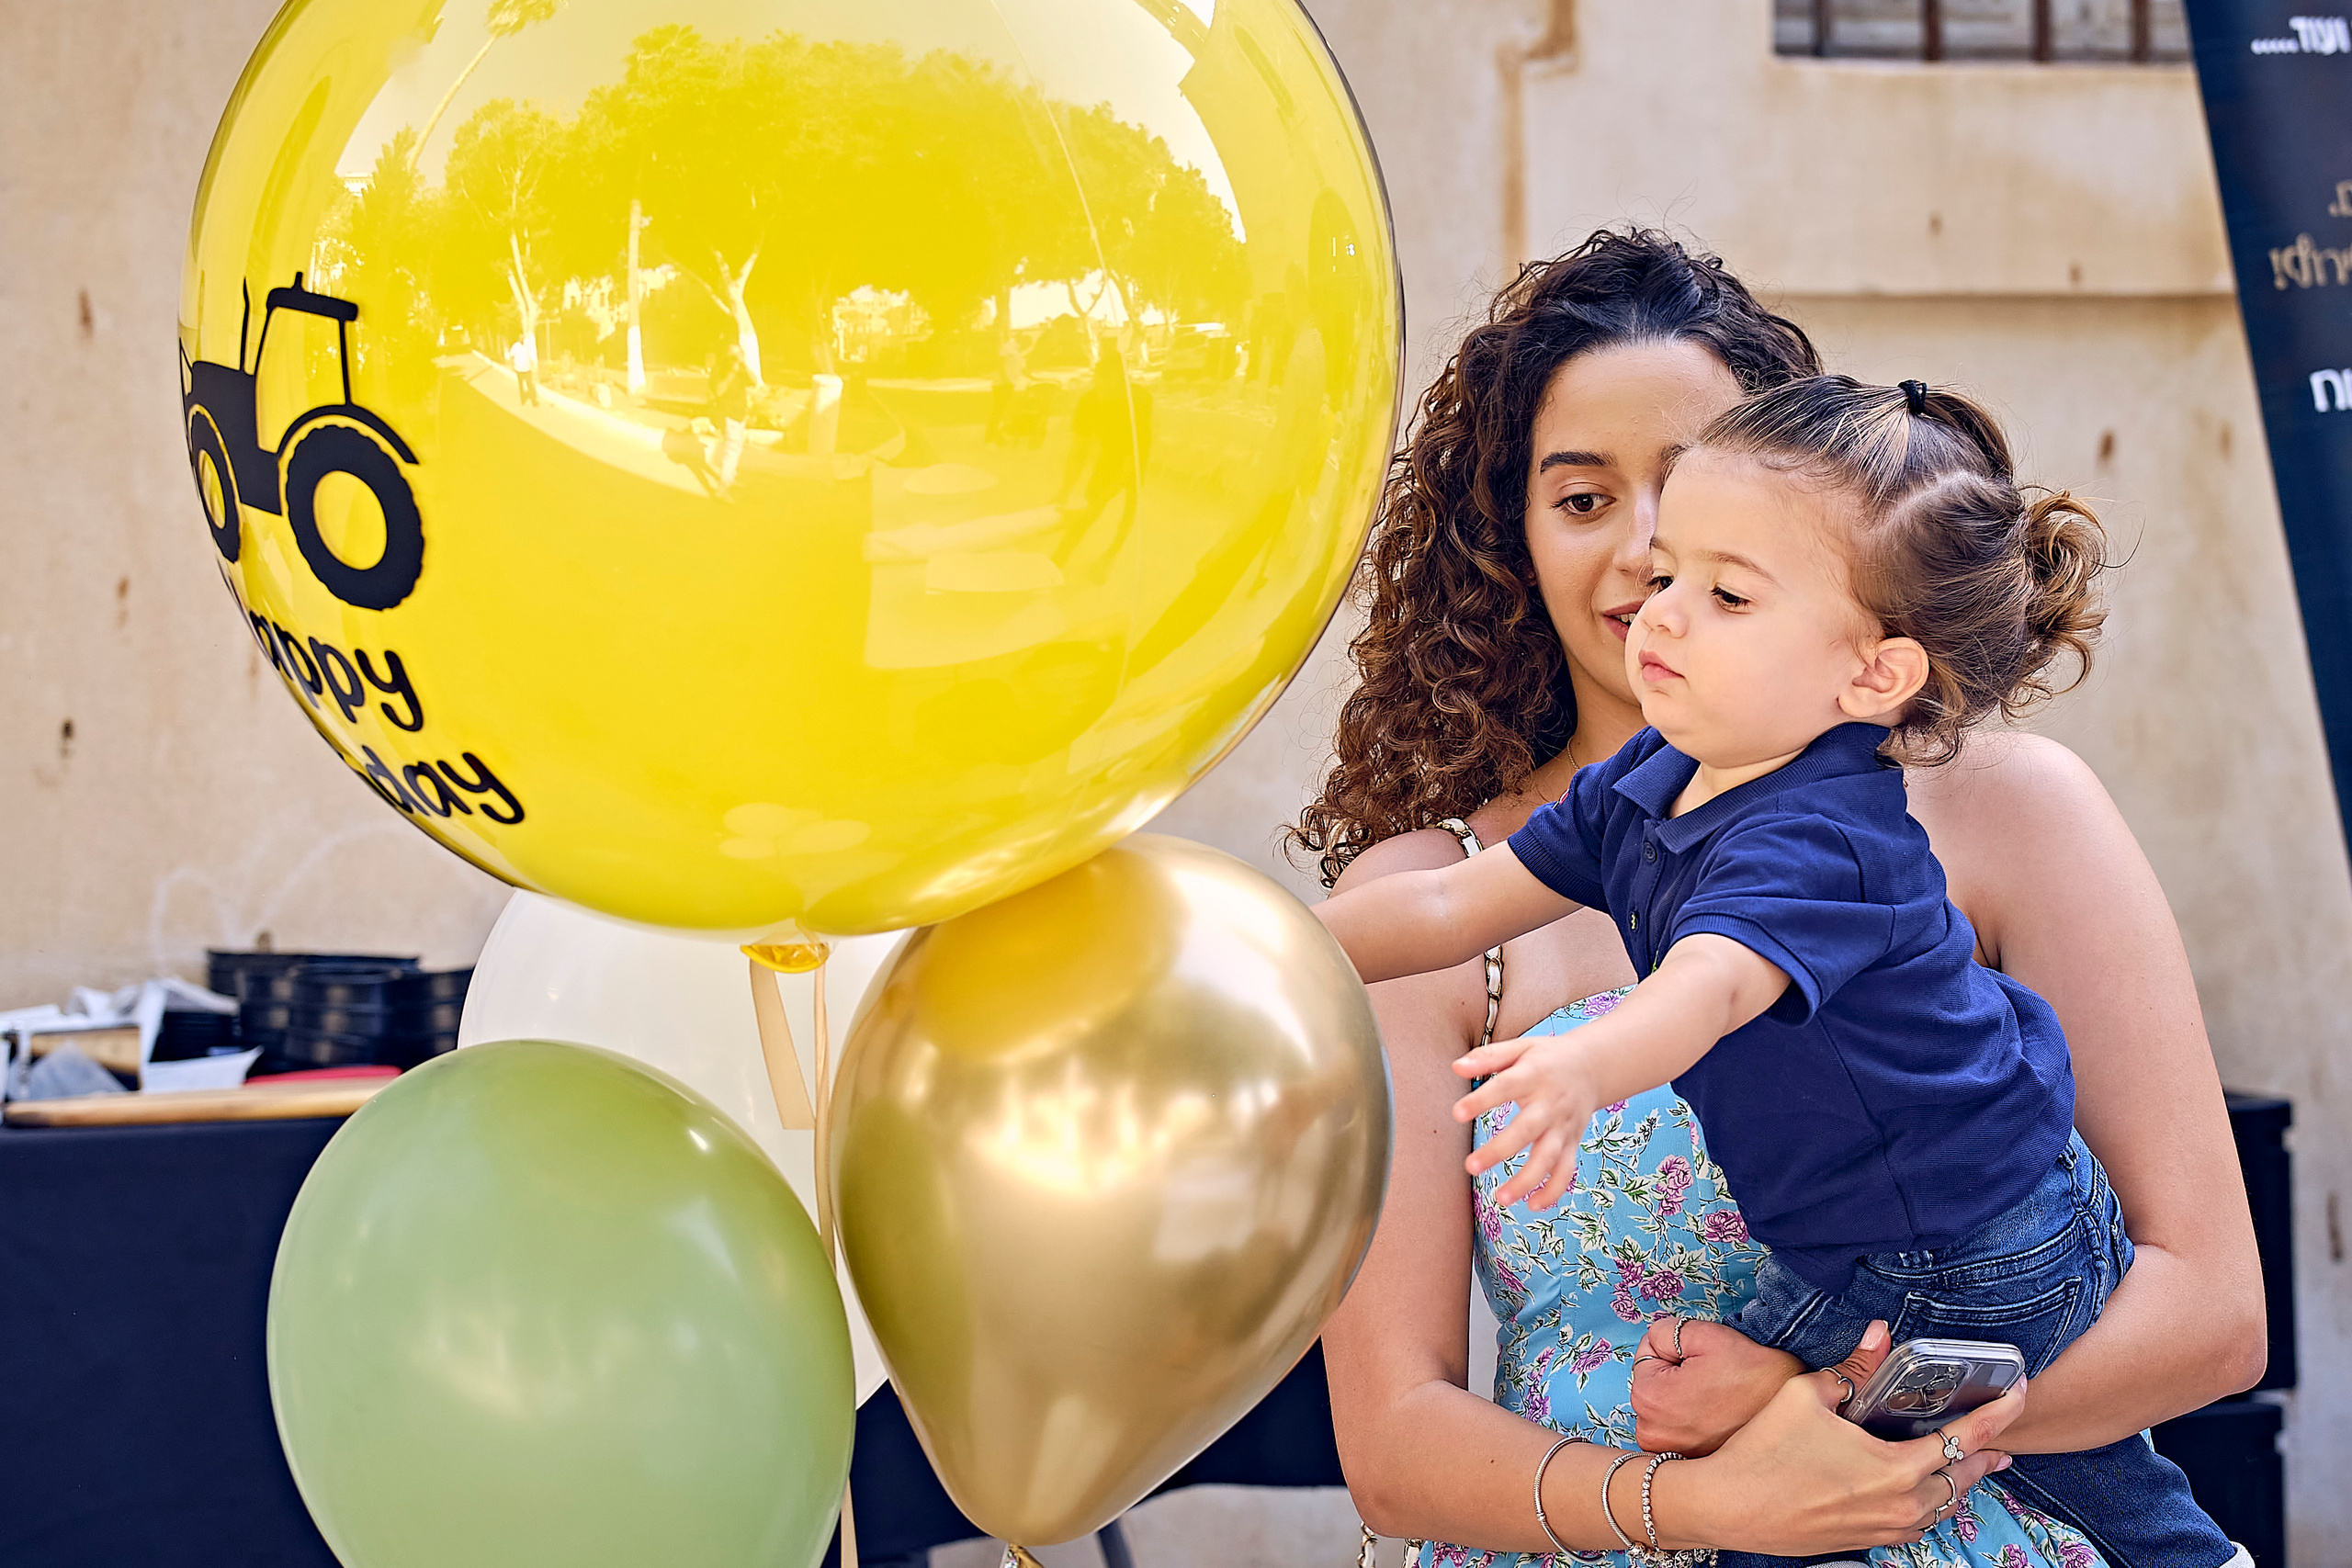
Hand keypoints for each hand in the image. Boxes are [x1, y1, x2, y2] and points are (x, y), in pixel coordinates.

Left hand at [1450, 1033, 1602, 1209]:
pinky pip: (1566, 1171)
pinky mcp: (1572, 1143)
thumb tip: (1456, 1067)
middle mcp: (1551, 1104)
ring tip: (1501, 1199)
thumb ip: (1488, 1057)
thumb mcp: (1520, 1048)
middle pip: (1526, 1130)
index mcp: (1535, 1075)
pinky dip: (1553, 1191)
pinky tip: (1532, 1205)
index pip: (1506, 1087)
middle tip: (1470, 1167)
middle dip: (1499, 1150)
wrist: (1593, 1066)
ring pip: (1548, 1158)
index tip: (1456, 1113)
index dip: (1482, 1100)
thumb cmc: (1546, 1058)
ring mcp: (1564, 1126)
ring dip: (1527, 1181)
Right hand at [1651, 1323, 2024, 1555]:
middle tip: (2002, 1437)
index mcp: (1895, 1468)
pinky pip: (1917, 1524)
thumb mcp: (1808, 1394)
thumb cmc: (1765, 1449)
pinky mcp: (1866, 1540)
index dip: (2000, 1413)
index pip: (1964, 1437)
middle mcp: (1901, 1505)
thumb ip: (1854, 1368)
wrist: (1729, 1506)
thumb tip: (1878, 1334)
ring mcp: (1885, 1528)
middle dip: (1985, 1455)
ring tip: (1972, 1465)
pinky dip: (1932, 1505)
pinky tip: (1925, 1494)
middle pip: (1962, 1480)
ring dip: (1960, 1483)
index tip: (2020, 1393)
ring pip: (1943, 1507)